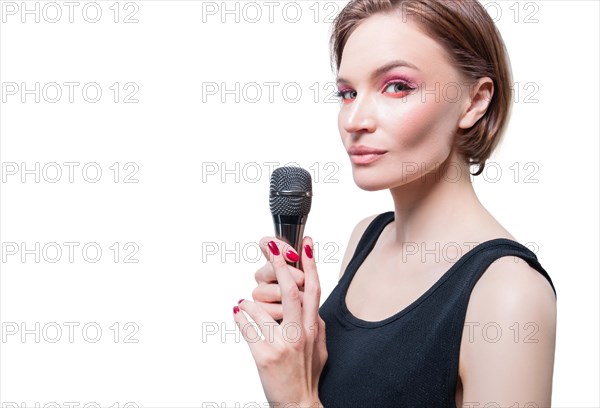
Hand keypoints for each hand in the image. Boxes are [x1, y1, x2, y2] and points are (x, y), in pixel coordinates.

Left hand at [233, 236, 326, 406]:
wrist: (299, 405)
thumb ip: (317, 325)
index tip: (307, 245)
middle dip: (281, 266)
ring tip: (245, 303)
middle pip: (291, 291)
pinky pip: (248, 328)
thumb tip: (313, 308)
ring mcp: (283, 344)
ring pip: (262, 308)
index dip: (311, 265)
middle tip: (272, 246)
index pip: (314, 289)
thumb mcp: (320, 348)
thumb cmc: (307, 376)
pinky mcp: (265, 356)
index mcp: (313, 327)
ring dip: (250, 301)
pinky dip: (240, 317)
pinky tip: (238, 313)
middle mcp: (300, 333)